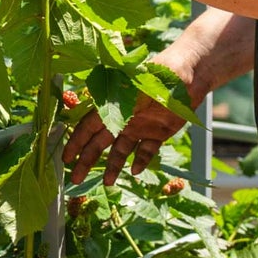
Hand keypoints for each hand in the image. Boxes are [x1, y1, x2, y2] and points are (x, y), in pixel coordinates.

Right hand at [64, 53, 202, 186]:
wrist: (190, 74)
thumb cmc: (161, 74)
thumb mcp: (137, 86)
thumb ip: (119, 101)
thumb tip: (97, 112)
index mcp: (113, 105)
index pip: (89, 126)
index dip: (77, 142)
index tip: (66, 158)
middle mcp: (124, 118)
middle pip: (101, 142)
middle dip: (87, 160)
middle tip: (75, 179)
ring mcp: (140, 127)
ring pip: (121, 150)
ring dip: (113, 166)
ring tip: (107, 183)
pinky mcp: (158, 133)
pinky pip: (146, 151)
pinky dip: (140, 161)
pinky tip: (134, 171)